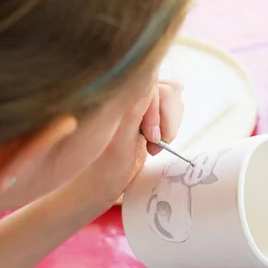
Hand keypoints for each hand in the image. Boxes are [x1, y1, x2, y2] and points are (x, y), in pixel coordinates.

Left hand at [58, 80, 183, 211]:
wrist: (95, 190)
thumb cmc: (102, 171)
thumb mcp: (120, 143)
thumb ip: (134, 110)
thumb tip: (150, 77)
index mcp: (115, 97)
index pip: (151, 83)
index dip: (157, 109)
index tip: (151, 137)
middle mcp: (126, 97)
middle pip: (164, 89)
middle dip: (166, 119)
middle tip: (154, 146)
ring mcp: (137, 107)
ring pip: (171, 98)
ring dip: (170, 125)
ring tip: (154, 148)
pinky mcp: (146, 118)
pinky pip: (170, 110)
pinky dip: (170, 128)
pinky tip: (156, 145)